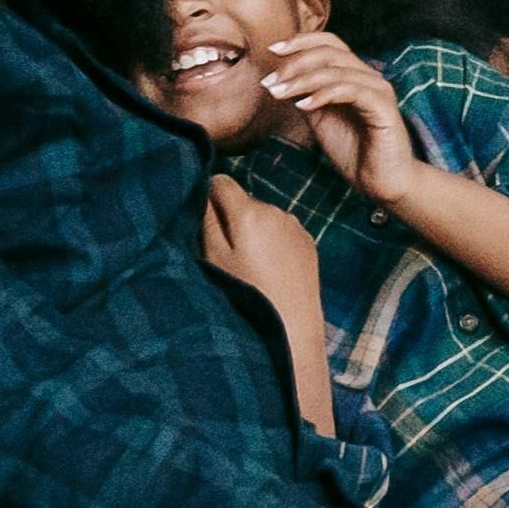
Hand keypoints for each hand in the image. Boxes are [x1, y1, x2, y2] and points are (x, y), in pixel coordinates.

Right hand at [198, 174, 329, 425]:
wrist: (293, 326)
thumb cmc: (246, 293)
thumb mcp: (214, 258)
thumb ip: (206, 220)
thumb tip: (200, 189)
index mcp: (250, 211)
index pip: (221, 181)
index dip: (206, 196)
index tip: (199, 220)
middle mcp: (276, 209)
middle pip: (242, 199)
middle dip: (229, 216)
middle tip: (221, 249)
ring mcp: (296, 225)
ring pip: (262, 215)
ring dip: (251, 229)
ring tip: (246, 263)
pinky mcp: (308, 241)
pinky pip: (281, 230)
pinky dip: (271, 240)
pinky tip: (268, 268)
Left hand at [257, 28, 421, 194]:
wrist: (380, 182)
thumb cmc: (354, 151)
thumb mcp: (320, 119)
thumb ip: (306, 96)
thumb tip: (279, 79)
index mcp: (355, 75)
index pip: (330, 43)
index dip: (301, 41)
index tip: (272, 50)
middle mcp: (369, 76)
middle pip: (330, 52)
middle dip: (295, 63)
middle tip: (271, 81)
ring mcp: (378, 90)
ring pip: (337, 71)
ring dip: (303, 80)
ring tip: (279, 93)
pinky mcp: (383, 107)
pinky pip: (351, 91)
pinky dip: (324, 94)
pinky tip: (303, 105)